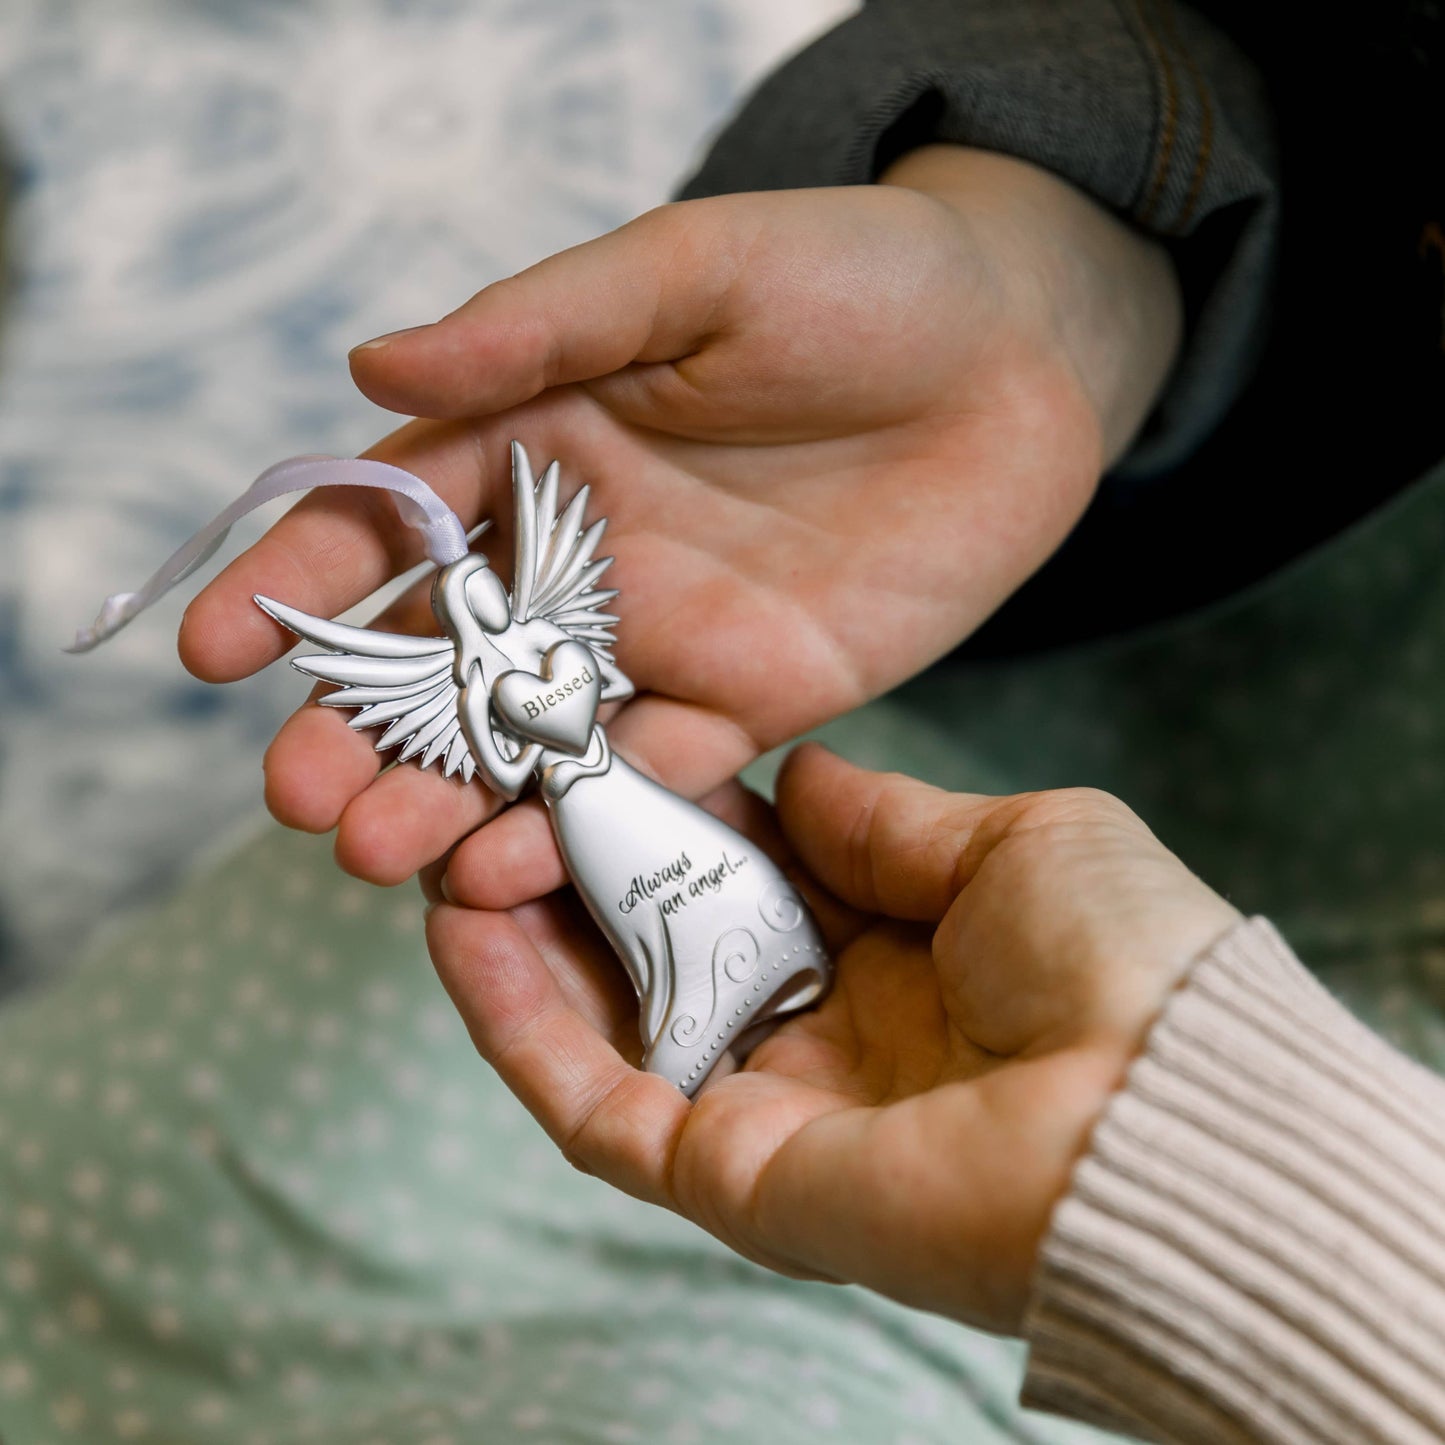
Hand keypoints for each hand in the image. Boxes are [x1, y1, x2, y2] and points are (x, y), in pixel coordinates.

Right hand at [179, 147, 1179, 899]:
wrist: (1021, 356)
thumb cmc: (858, 279)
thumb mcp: (691, 271)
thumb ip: (539, 328)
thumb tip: (368, 365)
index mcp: (544, 443)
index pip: (392, 522)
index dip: (301, 583)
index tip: (213, 652)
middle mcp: (587, 555)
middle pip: (448, 656)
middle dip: (364, 727)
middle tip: (300, 797)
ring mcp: (668, 636)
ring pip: (536, 736)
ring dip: (454, 800)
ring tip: (377, 854)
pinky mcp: (756, 698)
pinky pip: (658, 774)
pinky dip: (587, 820)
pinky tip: (516, 865)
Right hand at [424, 745, 1238, 1333]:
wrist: (1170, 1106)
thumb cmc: (1126, 960)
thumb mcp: (1009, 841)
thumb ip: (883, 818)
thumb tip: (800, 773)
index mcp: (889, 953)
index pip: (738, 877)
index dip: (660, 815)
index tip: (590, 748)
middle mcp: (820, 1033)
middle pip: (655, 951)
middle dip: (566, 876)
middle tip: (488, 801)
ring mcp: (767, 1109)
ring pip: (602, 1027)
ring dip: (515, 945)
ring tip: (444, 857)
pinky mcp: (729, 1175)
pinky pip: (593, 1104)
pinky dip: (516, 1025)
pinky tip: (463, 935)